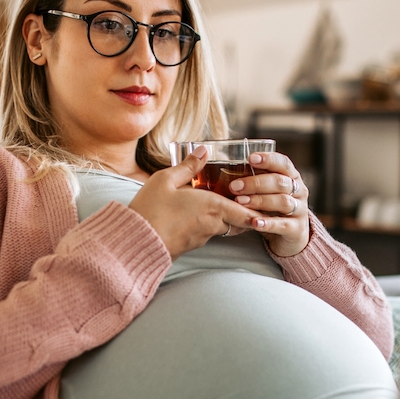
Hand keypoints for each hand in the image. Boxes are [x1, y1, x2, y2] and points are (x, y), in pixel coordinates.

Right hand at [129, 146, 260, 259]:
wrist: (135, 242)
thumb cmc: (151, 209)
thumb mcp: (165, 180)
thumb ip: (187, 166)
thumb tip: (203, 151)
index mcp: (212, 206)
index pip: (247, 211)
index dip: (257, 210)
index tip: (264, 203)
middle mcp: (212, 224)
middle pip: (239, 223)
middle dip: (246, 214)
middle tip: (249, 202)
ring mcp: (202, 238)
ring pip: (223, 228)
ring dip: (228, 220)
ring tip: (225, 206)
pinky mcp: (190, 246)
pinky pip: (207, 234)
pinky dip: (211, 226)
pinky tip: (200, 216)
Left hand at [228, 151, 310, 256]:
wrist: (292, 234)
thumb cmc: (274, 207)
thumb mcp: (268, 190)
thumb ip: (255, 179)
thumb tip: (227, 168)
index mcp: (291, 176)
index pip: (283, 163)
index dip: (268, 159)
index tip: (250, 158)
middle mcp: (298, 191)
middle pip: (280, 182)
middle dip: (256, 183)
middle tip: (234, 186)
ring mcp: (299, 210)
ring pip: (282, 201)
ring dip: (260, 201)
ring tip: (240, 202)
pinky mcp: (296, 228)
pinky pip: (283, 225)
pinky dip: (268, 223)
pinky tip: (255, 223)